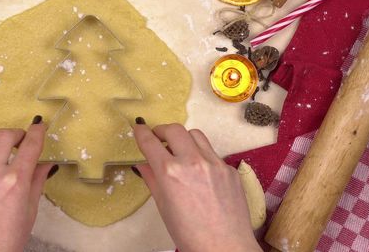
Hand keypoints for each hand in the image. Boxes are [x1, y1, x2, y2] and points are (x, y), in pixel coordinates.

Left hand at [0, 116, 54, 251]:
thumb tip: (45, 164)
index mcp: (14, 182)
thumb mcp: (29, 213)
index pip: (29, 145)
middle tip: (20, 141)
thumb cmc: (6, 242)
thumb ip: (36, 182)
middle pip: (3, 135)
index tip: (38, 125)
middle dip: (16, 134)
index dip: (37, 131)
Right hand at [133, 121, 260, 251]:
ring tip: (180, 151)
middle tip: (158, 138)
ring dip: (183, 138)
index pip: (150, 141)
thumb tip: (143, 164)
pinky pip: (213, 153)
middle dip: (162, 130)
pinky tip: (201, 174)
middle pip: (174, 129)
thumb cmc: (188, 234)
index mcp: (170, 172)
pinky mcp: (230, 169)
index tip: (139, 128)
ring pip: (196, 135)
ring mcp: (215, 163)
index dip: (141, 132)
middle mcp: (192, 161)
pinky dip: (202, 156)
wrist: (225, 248)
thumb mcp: (163, 207)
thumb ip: (152, 180)